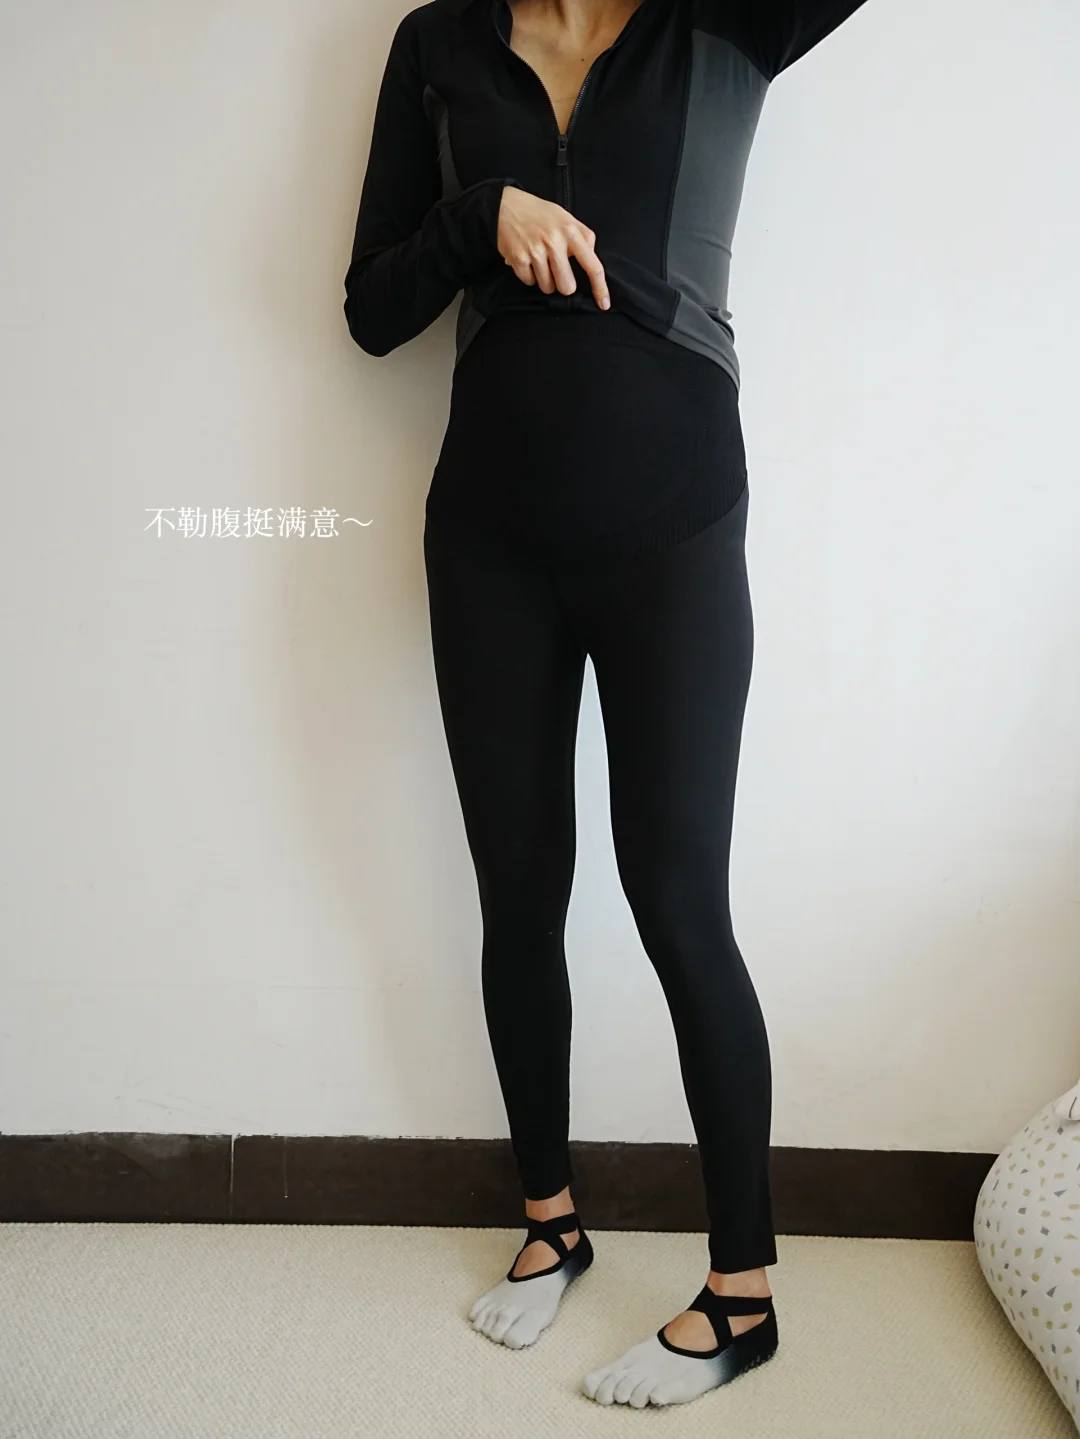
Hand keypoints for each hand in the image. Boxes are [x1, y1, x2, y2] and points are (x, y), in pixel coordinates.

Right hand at [496, 185, 609, 309]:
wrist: (506, 205)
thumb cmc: (539, 213)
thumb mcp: (566, 217)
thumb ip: (581, 237)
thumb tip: (592, 258)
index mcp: (571, 231)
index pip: (592, 265)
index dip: (600, 288)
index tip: (604, 304)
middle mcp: (554, 241)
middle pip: (567, 286)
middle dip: (563, 285)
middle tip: (556, 271)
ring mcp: (535, 251)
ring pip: (547, 287)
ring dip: (544, 280)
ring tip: (539, 261)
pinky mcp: (518, 258)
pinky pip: (529, 282)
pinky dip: (529, 275)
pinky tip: (527, 260)